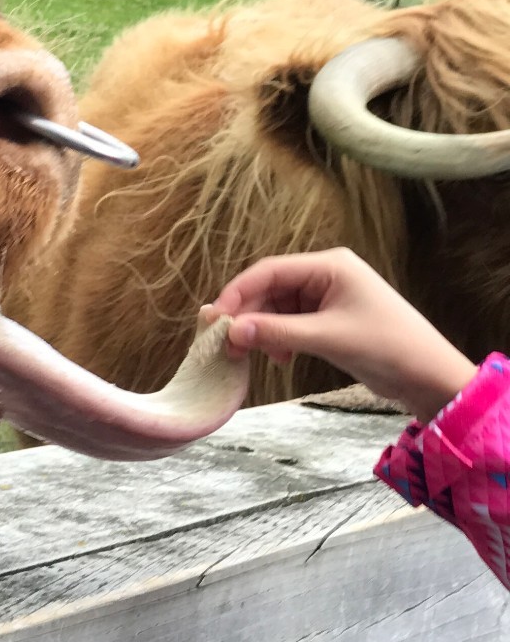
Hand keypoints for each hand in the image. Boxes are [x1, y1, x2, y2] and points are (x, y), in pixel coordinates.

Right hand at [204, 248, 476, 421]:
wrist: (427, 375)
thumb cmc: (386, 346)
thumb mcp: (326, 337)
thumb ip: (276, 332)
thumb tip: (231, 332)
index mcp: (330, 265)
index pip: (269, 270)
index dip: (238, 293)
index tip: (215, 319)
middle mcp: (326, 275)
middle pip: (269, 289)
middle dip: (248, 316)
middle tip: (226, 343)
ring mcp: (327, 297)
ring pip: (276, 308)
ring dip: (262, 331)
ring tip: (253, 354)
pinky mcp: (328, 320)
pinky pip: (289, 323)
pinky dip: (277, 339)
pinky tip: (280, 357)